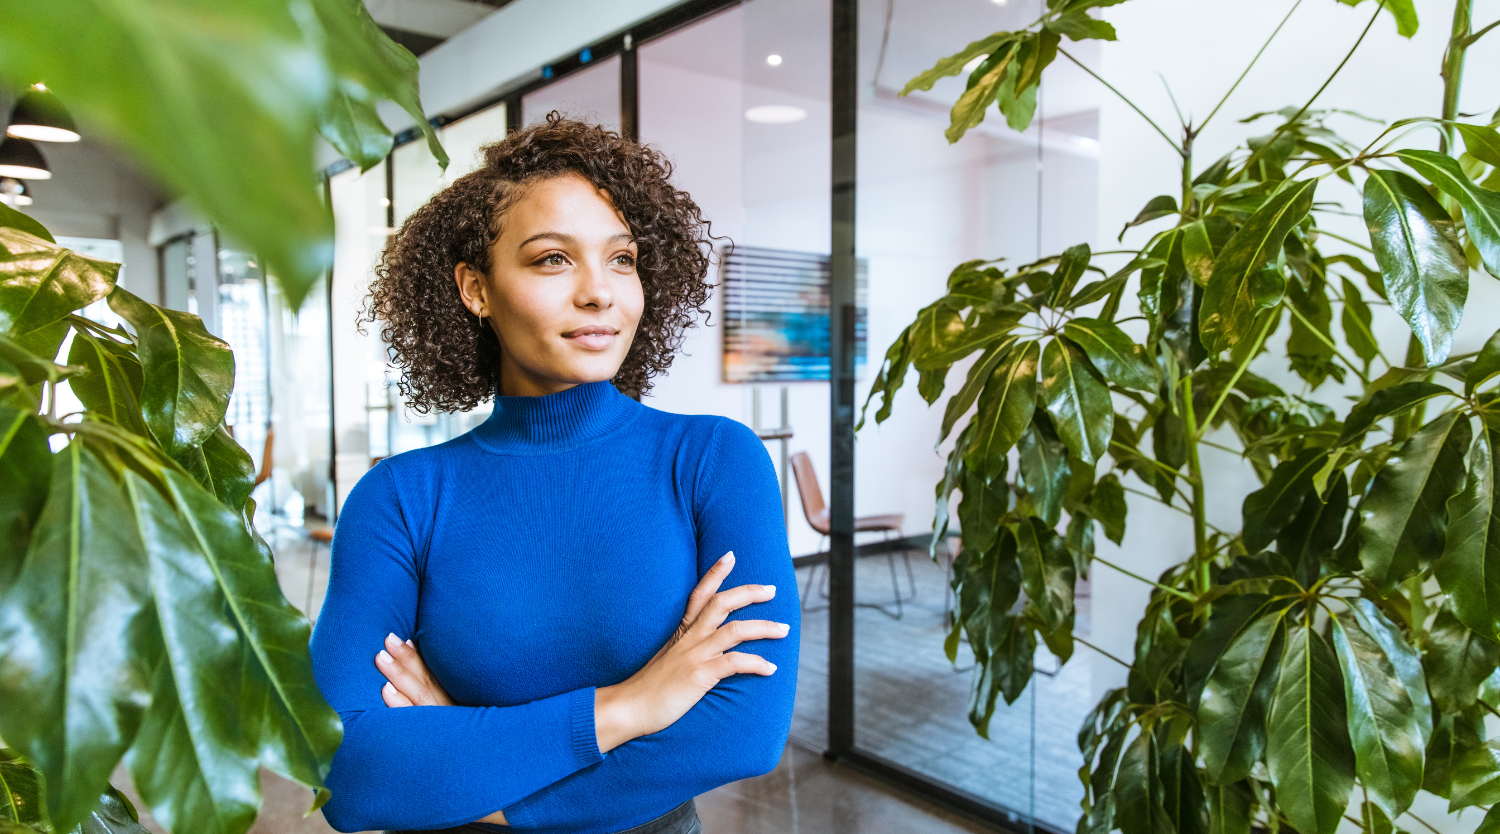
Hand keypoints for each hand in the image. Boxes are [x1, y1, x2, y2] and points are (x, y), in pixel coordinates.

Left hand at [376, 636, 506, 823]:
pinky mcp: (438, 743)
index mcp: (459, 704)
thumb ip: (453, 700)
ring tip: (380, 658)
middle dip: (406, 659)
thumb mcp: (472, 718)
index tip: (404, 637)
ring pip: (419, 697)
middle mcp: (452, 714)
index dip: (419, 656)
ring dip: (399, 675)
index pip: (436, 675)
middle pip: (426, 681)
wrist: (500, 775)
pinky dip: (401, 706)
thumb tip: (434, 677)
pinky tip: (386, 693)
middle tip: (387, 639)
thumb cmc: (481, 747)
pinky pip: (416, 723)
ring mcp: (445, 728)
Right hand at [594, 551, 787, 753]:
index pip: (699, 594)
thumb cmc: (648, 687)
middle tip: (772, 590)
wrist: (628, 707)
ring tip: (784, 629)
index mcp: (681, 632)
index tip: (730, 555)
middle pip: (722, 603)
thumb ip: (685, 648)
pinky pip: (735, 662)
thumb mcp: (667, 658)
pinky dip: (756, 663)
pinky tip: (770, 669)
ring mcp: (695, 655)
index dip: (715, 573)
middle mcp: (690, 638)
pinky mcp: (699, 675)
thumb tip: (702, 649)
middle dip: (749, 593)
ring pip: (736, 630)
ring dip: (764, 627)